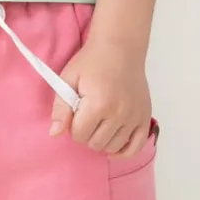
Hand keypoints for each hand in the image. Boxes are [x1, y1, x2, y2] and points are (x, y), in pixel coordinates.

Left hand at [48, 37, 152, 156]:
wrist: (120, 48)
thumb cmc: (91, 62)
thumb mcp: (68, 79)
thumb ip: (60, 108)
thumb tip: (54, 134)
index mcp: (98, 105)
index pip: (79, 135)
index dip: (72, 127)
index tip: (75, 114)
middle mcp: (119, 114)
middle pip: (96, 144)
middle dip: (86, 134)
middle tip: (87, 117)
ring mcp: (134, 117)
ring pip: (113, 147)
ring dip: (102, 140)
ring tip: (99, 124)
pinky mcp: (145, 117)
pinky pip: (136, 146)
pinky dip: (124, 151)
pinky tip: (114, 146)